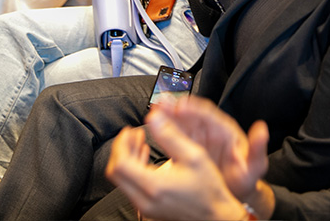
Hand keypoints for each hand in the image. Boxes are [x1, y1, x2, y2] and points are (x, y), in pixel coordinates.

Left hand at [106, 122, 246, 220]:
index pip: (121, 163)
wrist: (214, 214)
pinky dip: (132, 170)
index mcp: (154, 185)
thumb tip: (154, 117)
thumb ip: (170, 135)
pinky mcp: (148, 208)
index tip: (129, 131)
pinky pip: (130, 187)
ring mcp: (144, 207)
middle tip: (132, 134)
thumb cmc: (208, 188)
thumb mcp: (193, 155)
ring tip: (138, 141)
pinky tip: (144, 157)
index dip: (121, 144)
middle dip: (121, 149)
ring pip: (121, 180)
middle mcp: (145, 199)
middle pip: (116, 172)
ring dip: (126, 158)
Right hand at [149, 96, 269, 205]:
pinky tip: (153, 125)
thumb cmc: (245, 176)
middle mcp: (210, 131)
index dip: (194, 109)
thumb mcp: (254, 165)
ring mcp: (198, 139)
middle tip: (161, 104)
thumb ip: (257, 148)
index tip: (181, 105)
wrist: (235, 192)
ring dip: (167, 116)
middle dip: (175, 109)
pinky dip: (164, 130)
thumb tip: (262, 130)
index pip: (209, 116)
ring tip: (154, 110)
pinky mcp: (188, 149)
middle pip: (191, 116)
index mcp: (226, 131)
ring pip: (180, 124)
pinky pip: (175, 137)